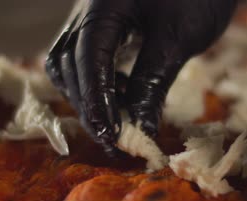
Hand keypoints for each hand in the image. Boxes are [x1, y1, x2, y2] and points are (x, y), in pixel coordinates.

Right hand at [45, 0, 236, 154]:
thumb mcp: (177, 40)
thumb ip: (152, 83)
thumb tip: (140, 129)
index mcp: (104, 7)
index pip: (87, 57)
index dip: (95, 100)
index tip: (110, 134)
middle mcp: (87, 10)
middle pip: (69, 64)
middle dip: (88, 105)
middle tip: (113, 140)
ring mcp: (90, 17)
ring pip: (68, 63)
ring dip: (87, 97)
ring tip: (116, 122)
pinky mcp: (100, 25)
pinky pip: (82, 59)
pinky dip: (96, 83)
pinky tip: (122, 96)